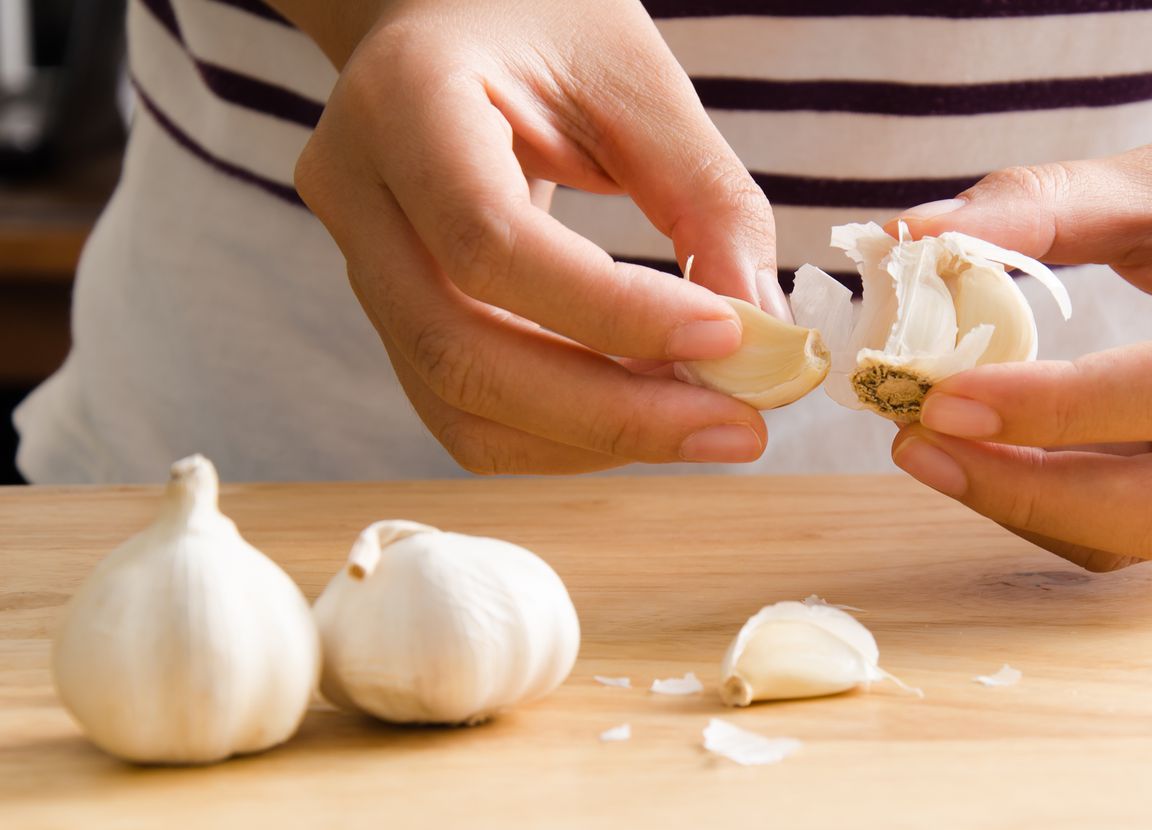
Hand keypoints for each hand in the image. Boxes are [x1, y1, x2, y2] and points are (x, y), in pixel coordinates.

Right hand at [284, 0, 783, 472]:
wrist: (449, 19)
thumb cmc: (543, 22)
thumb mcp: (637, 76)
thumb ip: (705, 197)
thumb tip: (764, 333)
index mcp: (402, 102)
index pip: (490, 243)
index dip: (613, 311)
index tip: (730, 336)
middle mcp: (358, 194)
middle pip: (459, 354)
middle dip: (613, 415)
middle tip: (740, 430)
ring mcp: (362, 266)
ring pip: (460, 406)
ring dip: (596, 437)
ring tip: (707, 421)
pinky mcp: (396, 317)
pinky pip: (470, 412)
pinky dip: (568, 434)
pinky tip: (649, 410)